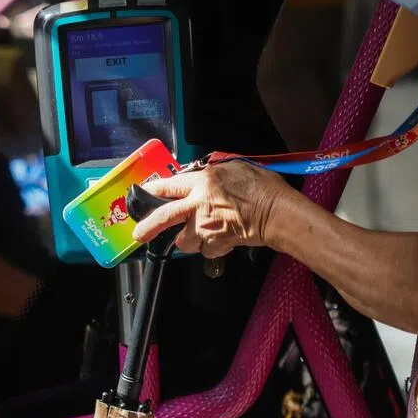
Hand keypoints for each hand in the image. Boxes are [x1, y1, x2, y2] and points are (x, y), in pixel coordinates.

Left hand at [131, 161, 294, 257]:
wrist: (278, 213)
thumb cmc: (263, 187)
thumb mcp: (235, 168)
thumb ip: (213, 174)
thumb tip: (202, 179)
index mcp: (202, 181)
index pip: (168, 185)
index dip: (153, 190)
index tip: (143, 194)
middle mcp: (198, 203)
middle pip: (164, 216)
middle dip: (147, 226)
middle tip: (138, 234)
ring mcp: (205, 227)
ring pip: (184, 240)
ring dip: (189, 238)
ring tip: (202, 232)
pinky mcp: (215, 245)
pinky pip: (205, 250)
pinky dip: (211, 247)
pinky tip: (222, 238)